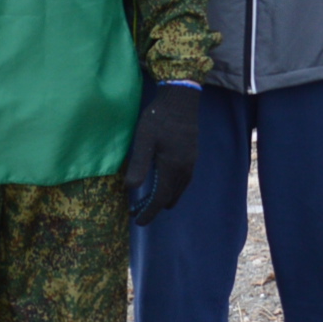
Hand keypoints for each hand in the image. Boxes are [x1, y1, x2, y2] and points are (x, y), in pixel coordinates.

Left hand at [122, 81, 200, 224]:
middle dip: (153, 207)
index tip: (137, 222)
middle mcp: (185, 170)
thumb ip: (139, 165)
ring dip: (162, 198)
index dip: (148, 213)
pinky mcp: (192, 157)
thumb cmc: (159, 117)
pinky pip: (181, 182)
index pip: (160, 199)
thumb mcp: (144, 140)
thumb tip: (131, 188)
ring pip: (177, 191)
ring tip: (145, 197)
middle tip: (136, 208)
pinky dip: (169, 188)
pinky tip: (158, 180)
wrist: (181, 99)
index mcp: (173, 168)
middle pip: (170, 198)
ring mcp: (190, 164)